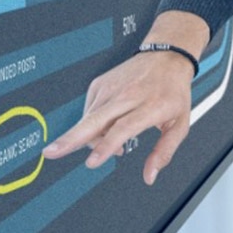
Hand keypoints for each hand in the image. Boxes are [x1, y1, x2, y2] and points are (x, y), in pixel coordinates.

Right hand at [42, 12, 206, 184]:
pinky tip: (107, 125)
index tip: (92, 161)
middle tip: (52, 153)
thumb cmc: (172, 91)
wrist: (167, 57)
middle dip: (72, 138)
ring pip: (88, 119)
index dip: (106, 145)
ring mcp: (111, 88)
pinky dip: (92, 125)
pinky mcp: (99, 84)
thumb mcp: (180, 123)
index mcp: (151, 105)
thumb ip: (165, 151)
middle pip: (95, 119)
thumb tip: (150, 175)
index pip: (123, 127)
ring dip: (90, 139)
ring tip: (109, 143)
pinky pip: (88, 112)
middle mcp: (128, 95)